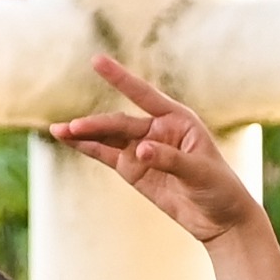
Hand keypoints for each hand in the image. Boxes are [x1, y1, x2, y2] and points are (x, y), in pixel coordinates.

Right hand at [47, 53, 268, 244]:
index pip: (144, 95)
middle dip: (96, 124)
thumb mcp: (199, 172)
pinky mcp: (133, 170)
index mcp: (178, 120)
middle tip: (73, 127)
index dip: (120, 78)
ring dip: (84, 133)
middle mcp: (157, 130)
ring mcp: (142, 150)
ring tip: (58, 131)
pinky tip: (67, 139)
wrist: (220, 219)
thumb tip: (140, 150)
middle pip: (120, 123)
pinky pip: (105, 155)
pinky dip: (87, 148)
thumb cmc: (219, 188)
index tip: (96, 61)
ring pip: (108, 137)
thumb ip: (170, 159)